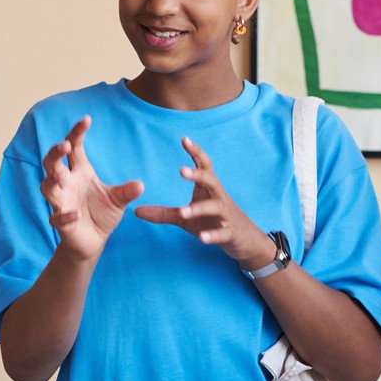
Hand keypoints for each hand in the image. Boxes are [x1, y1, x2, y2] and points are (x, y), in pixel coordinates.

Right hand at [40, 116, 142, 261]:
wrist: (94, 241)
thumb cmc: (102, 214)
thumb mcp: (118, 200)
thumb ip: (126, 192)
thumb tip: (140, 185)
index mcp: (80, 172)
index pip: (74, 148)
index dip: (77, 133)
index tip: (86, 119)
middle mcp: (66, 184)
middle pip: (52, 164)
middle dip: (55, 154)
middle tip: (64, 145)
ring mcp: (61, 203)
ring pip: (47, 188)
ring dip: (52, 180)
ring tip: (60, 175)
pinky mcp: (61, 223)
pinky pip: (58, 218)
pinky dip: (64, 216)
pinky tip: (75, 214)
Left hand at [133, 137, 273, 268]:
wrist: (245, 241)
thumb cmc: (213, 222)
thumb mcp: (186, 218)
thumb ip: (164, 213)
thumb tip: (136, 211)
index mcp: (208, 190)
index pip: (204, 166)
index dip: (196, 152)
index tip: (184, 139)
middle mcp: (219, 198)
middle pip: (211, 180)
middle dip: (197, 174)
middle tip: (181, 171)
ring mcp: (227, 215)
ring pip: (215, 207)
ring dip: (199, 209)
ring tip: (183, 212)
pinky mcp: (232, 233)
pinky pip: (223, 233)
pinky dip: (213, 235)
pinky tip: (202, 238)